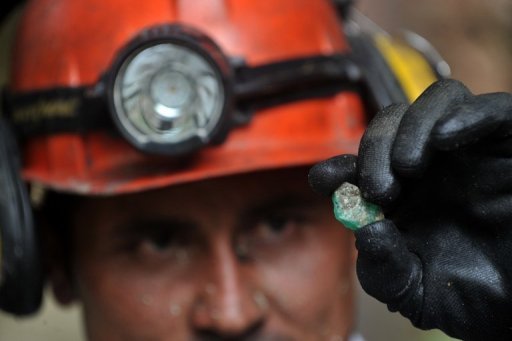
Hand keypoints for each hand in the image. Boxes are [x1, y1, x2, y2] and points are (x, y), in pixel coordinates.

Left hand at [309, 79, 511, 340]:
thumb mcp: (414, 293)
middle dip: (374, 149)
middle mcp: (430, 167)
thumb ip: (383, 269)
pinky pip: (493, 109)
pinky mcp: (508, 144)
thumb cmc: (471, 297)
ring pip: (434, 102)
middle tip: (379, 188)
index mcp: (399, 196)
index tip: (325, 180)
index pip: (357, 165)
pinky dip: (466, 114)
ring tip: (407, 167)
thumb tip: (367, 231)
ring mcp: (469, 152)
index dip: (336, 168)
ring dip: (410, 128)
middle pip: (390, 124)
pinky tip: (446, 139)